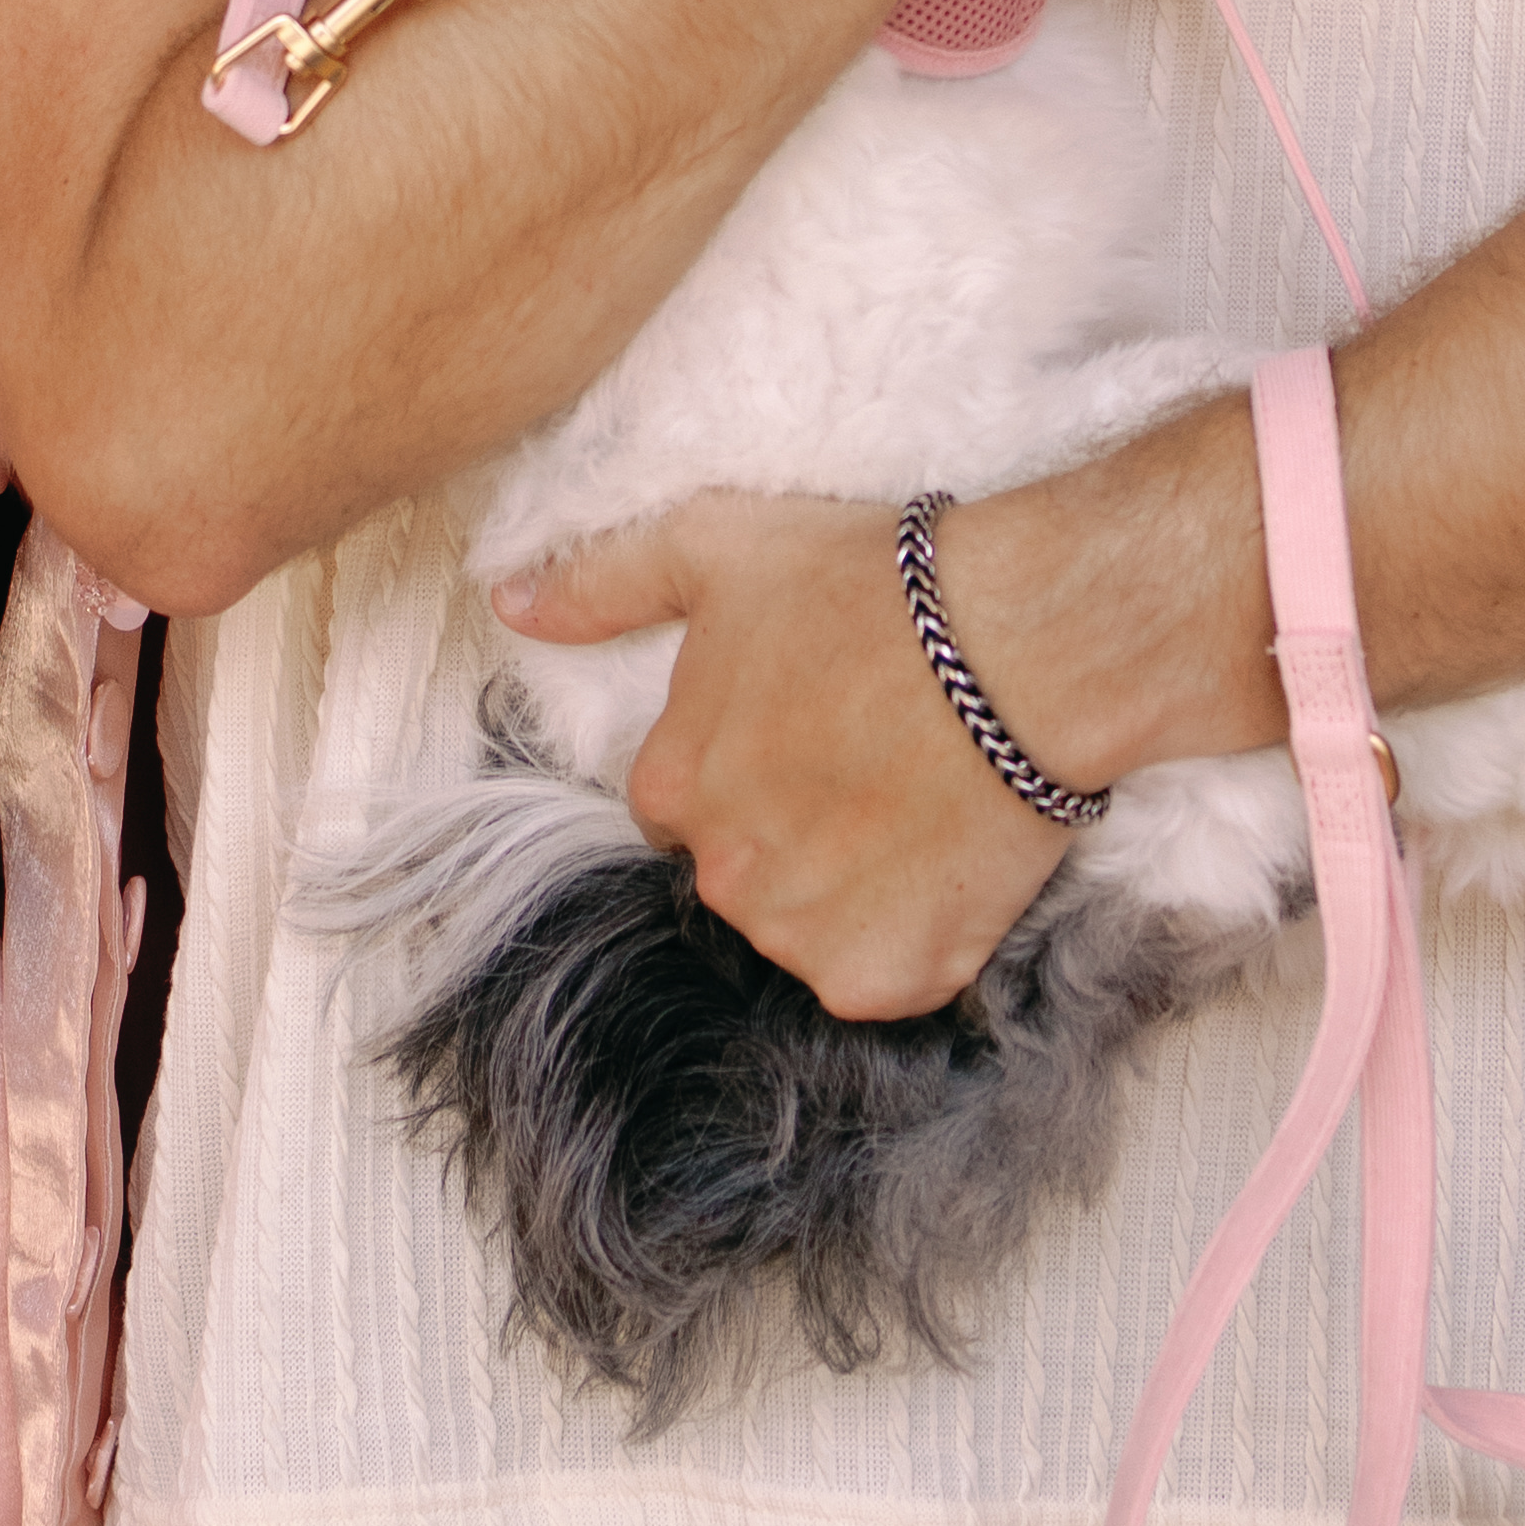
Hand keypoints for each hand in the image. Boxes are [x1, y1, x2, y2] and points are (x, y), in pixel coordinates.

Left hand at [501, 495, 1072, 1018]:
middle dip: (798, 831)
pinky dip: (917, 936)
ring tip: (918, 803)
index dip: (755, 767)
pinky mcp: (888, 979)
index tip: (814, 727)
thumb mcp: (715, 546)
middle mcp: (720, 878)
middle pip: (749, 874)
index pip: (687, 808)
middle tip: (874, 762)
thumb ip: (601, 583)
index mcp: (669, 789)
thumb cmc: (869, 587)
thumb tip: (507, 606)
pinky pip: (890, 975)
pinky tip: (948, 858)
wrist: (1017, 646)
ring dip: (856, 888)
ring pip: (816, 928)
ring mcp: (802, 938)